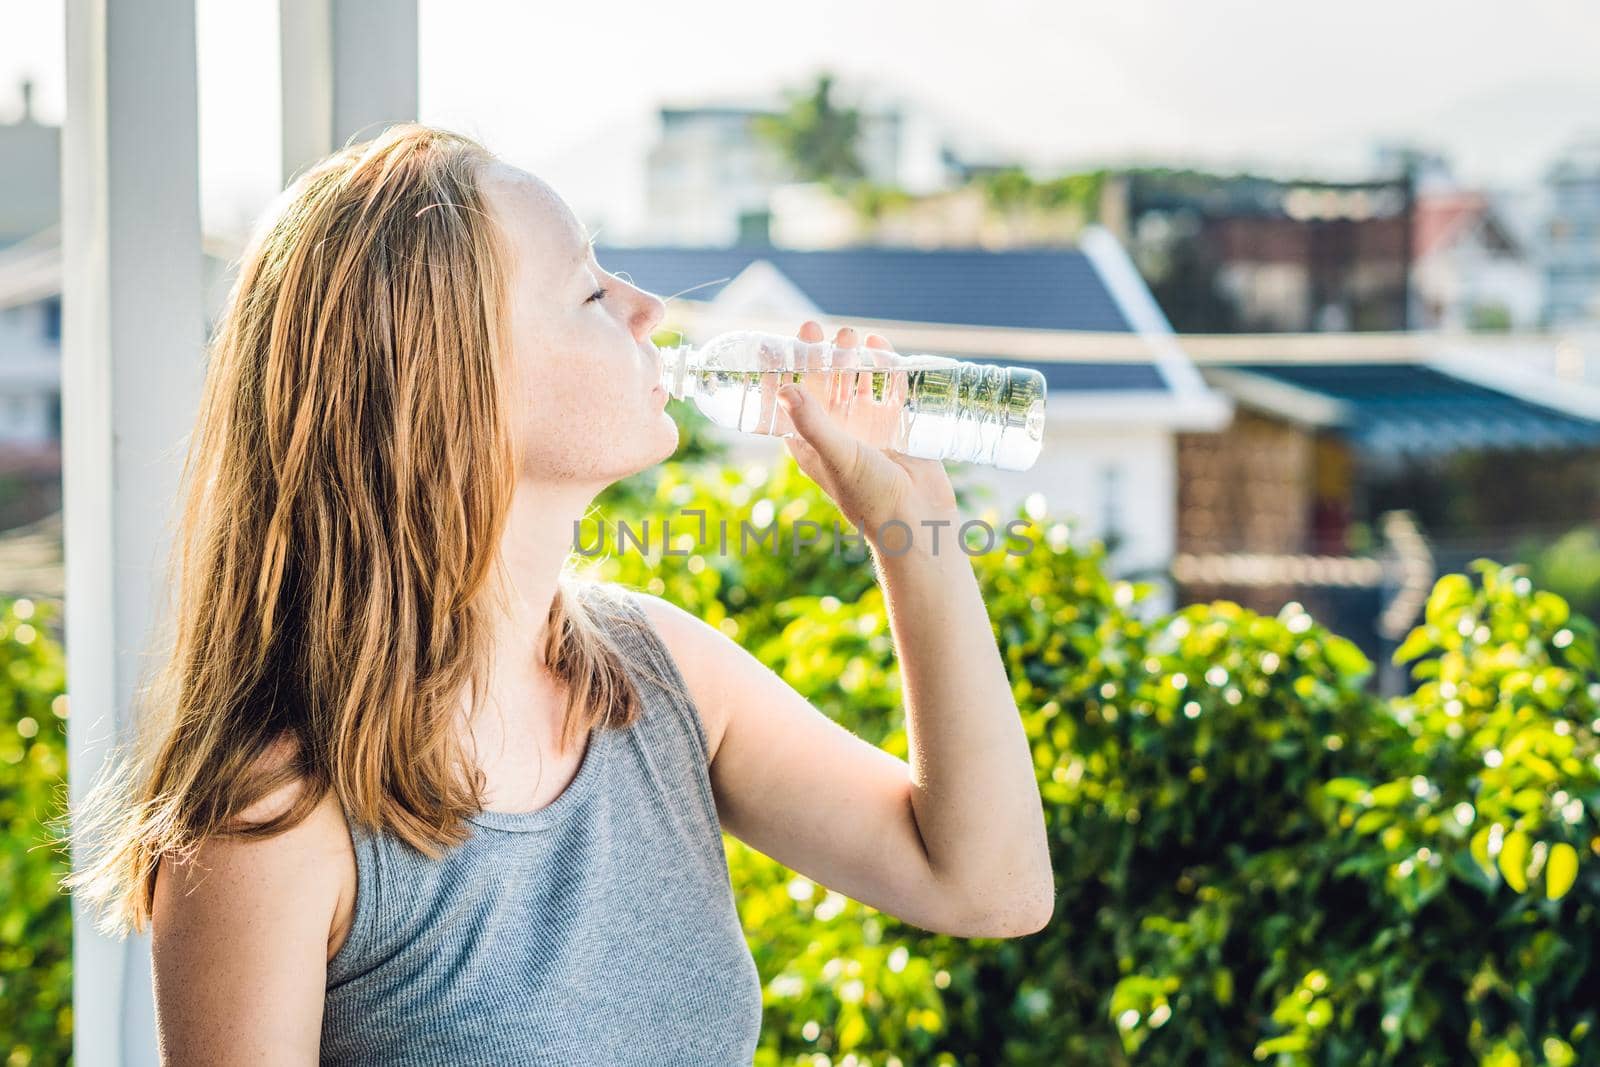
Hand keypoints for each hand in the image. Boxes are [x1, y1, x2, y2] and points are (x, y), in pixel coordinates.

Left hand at [776, 321, 958, 538]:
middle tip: (816, 329)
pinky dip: (883, 366)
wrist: (917, 518)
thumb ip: (812, 422)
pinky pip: (887, 388)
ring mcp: (867, 428)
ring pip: (853, 383)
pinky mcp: (896, 425)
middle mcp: (836, 433)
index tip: (776, 344)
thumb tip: (784, 388)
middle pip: (821, 385)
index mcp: (811, 444)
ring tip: (850, 335)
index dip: (782, 373)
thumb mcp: (836, 456)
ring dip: (850, 358)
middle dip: (818, 356)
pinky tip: (880, 346)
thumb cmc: (869, 496)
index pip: (789, 402)